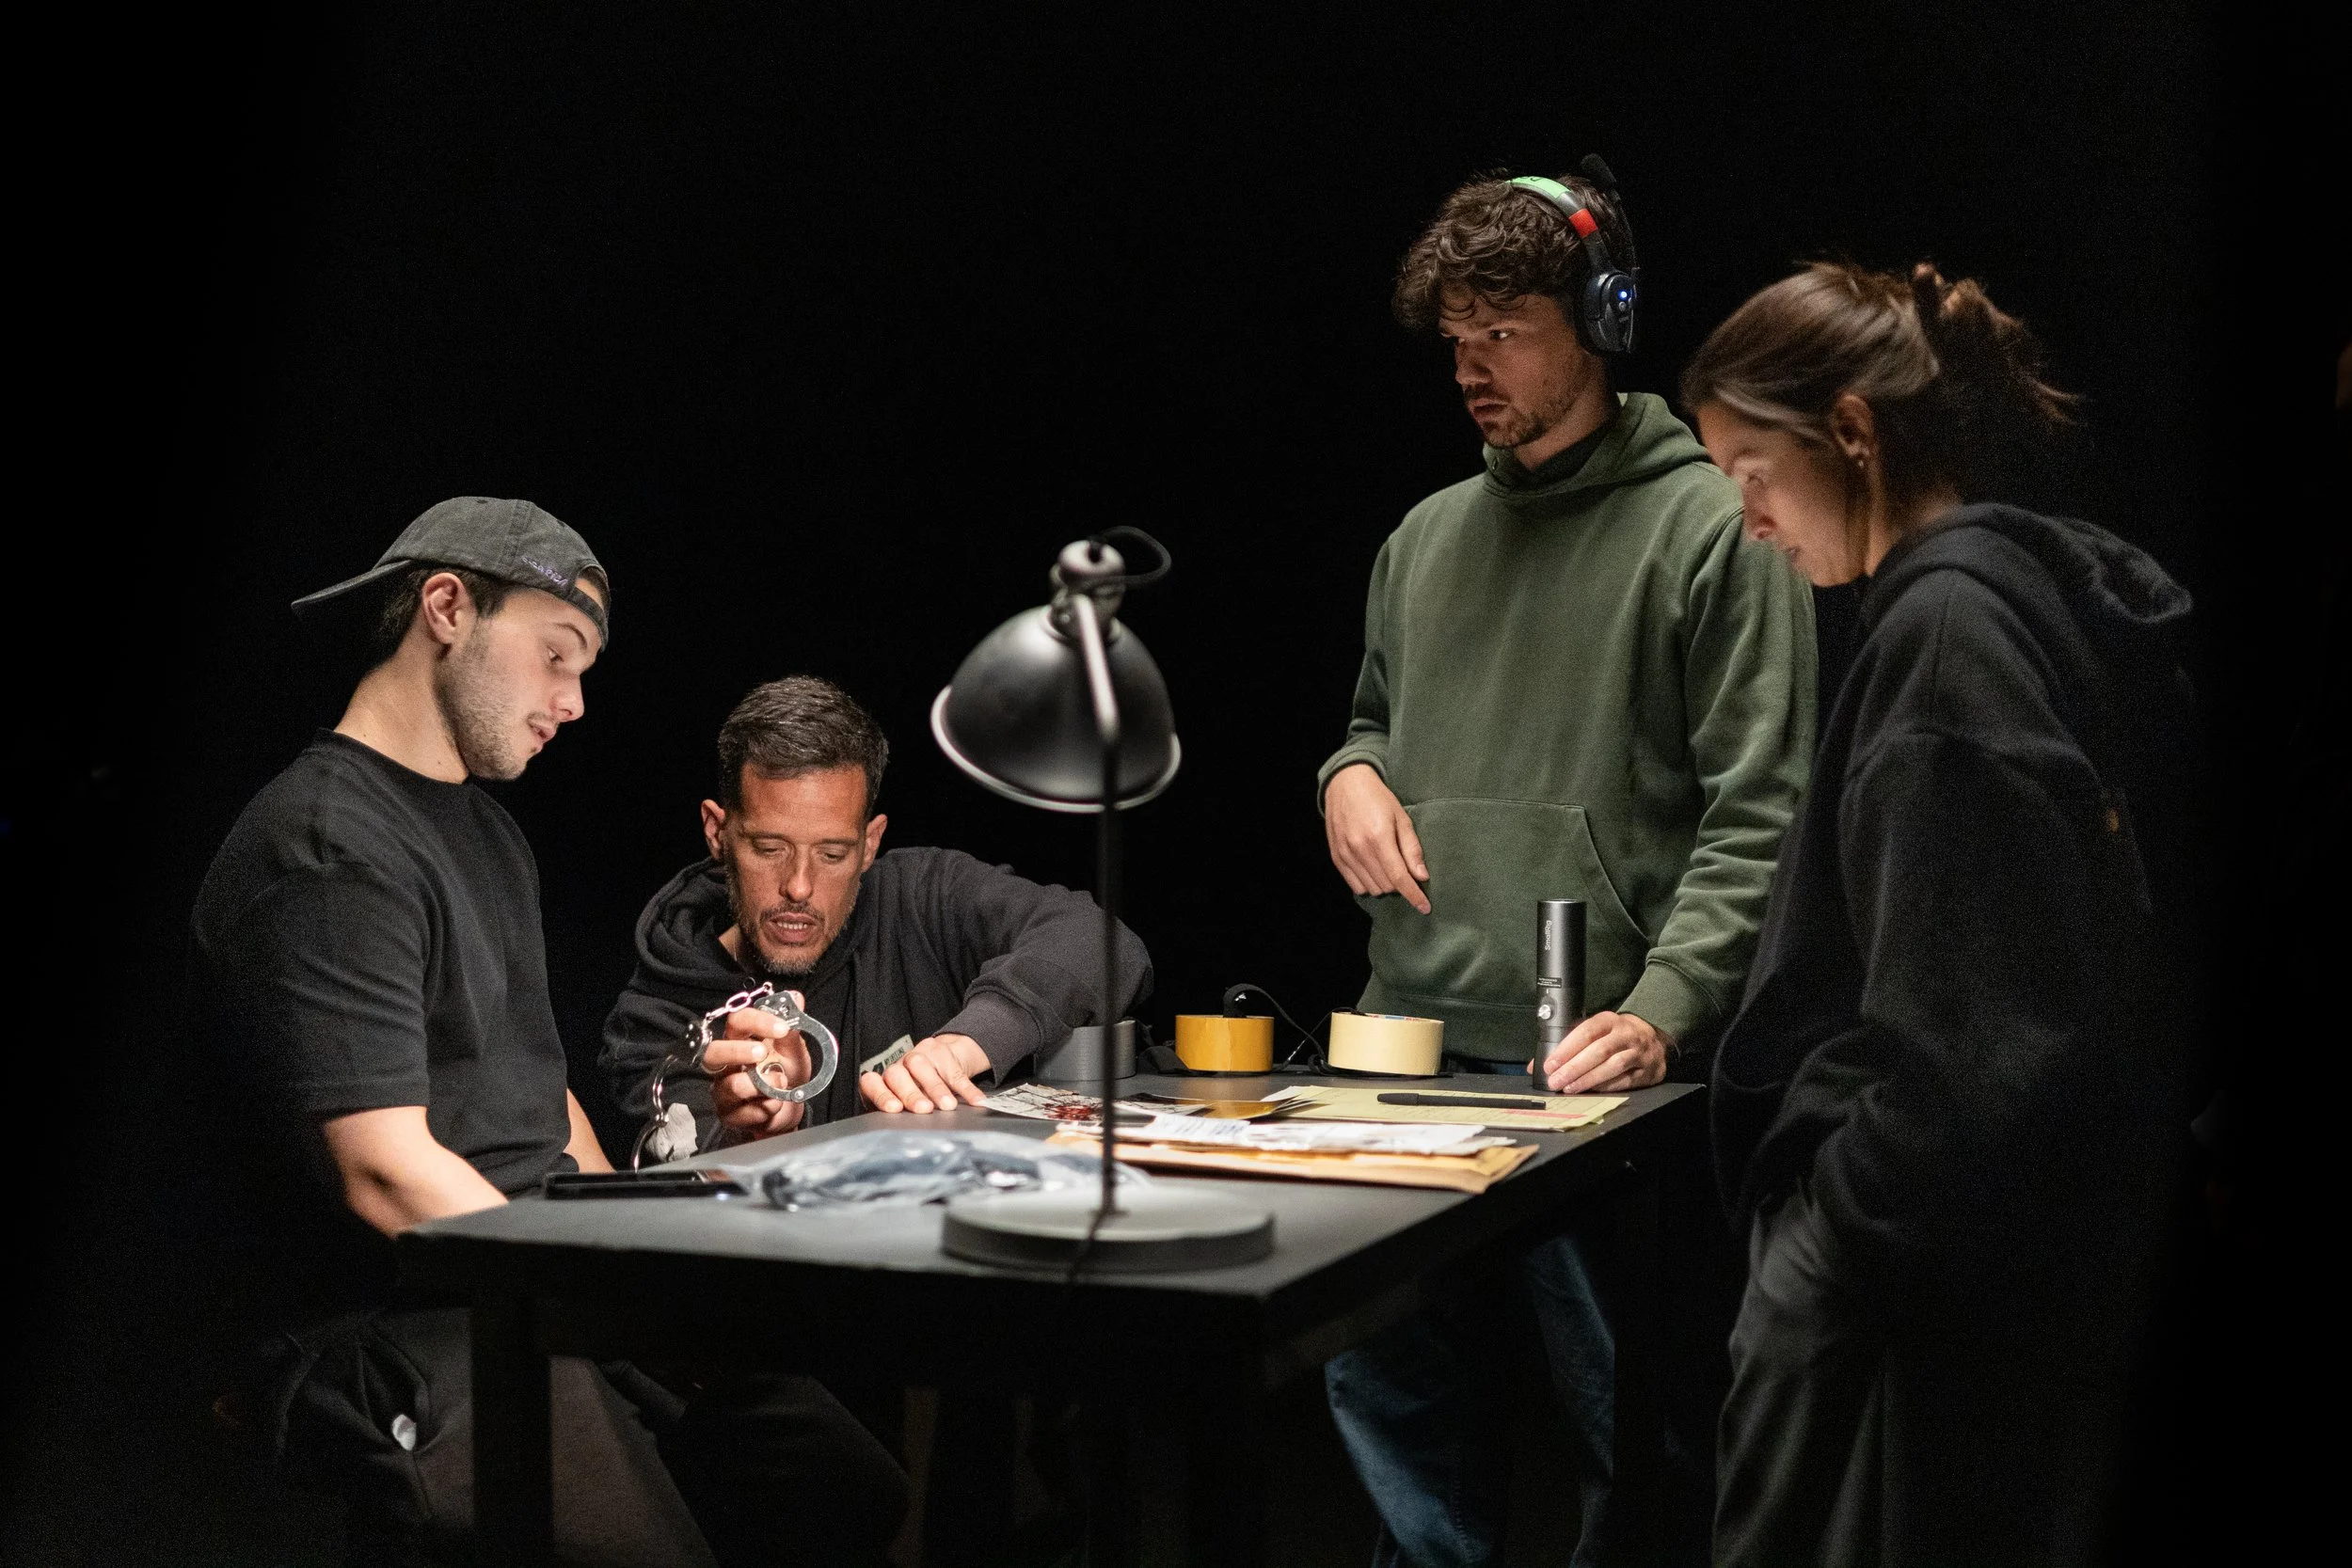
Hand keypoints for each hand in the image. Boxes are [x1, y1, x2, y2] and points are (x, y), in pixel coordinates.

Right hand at [706, 999, 814, 1139]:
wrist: (790, 1110)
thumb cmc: (786, 1074)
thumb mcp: (794, 1050)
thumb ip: (791, 1028)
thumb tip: (795, 997)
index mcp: (741, 1041)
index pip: (737, 1022)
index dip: (757, 1021)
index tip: (782, 1027)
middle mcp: (726, 1064)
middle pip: (712, 1052)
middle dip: (737, 1051)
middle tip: (762, 1053)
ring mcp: (724, 1091)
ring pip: (729, 1086)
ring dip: (760, 1086)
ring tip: (780, 1084)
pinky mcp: (729, 1116)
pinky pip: (742, 1113)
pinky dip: (765, 1109)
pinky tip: (775, 1106)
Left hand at [861, 1033, 991, 1113]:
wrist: (941, 1057)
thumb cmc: (917, 1088)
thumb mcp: (904, 1101)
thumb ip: (898, 1117)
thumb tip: (895, 1143)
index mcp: (885, 1082)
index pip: (872, 1083)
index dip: (881, 1095)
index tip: (894, 1108)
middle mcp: (900, 1067)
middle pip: (897, 1075)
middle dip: (911, 1093)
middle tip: (924, 1109)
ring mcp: (921, 1058)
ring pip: (923, 1068)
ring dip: (936, 1088)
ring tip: (948, 1106)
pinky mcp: (944, 1056)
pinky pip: (956, 1073)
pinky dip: (967, 1089)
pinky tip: (976, 1101)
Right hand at [1325, 764, 1430, 913]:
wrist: (1345, 784)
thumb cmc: (1378, 798)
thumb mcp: (1402, 818)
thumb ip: (1412, 849)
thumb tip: (1422, 876)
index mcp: (1379, 838)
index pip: (1399, 877)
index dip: (1414, 895)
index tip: (1425, 907)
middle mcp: (1359, 849)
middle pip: (1387, 886)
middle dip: (1401, 884)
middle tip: (1405, 869)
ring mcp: (1345, 855)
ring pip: (1371, 889)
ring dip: (1385, 885)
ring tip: (1388, 866)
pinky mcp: (1336, 858)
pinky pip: (1355, 885)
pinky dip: (1369, 884)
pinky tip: (1374, 869)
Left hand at [1540, 1010, 1671, 1093]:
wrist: (1655, 1042)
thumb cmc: (1618, 1037)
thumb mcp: (1598, 1031)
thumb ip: (1569, 1044)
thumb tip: (1536, 1066)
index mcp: (1610, 1020)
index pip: (1586, 1031)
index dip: (1566, 1049)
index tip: (1550, 1064)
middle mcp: (1626, 1034)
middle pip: (1598, 1051)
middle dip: (1574, 1067)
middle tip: (1556, 1080)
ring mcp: (1638, 1052)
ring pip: (1612, 1066)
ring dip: (1588, 1079)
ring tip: (1569, 1087)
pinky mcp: (1646, 1071)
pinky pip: (1625, 1080)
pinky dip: (1606, 1086)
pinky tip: (1590, 1091)